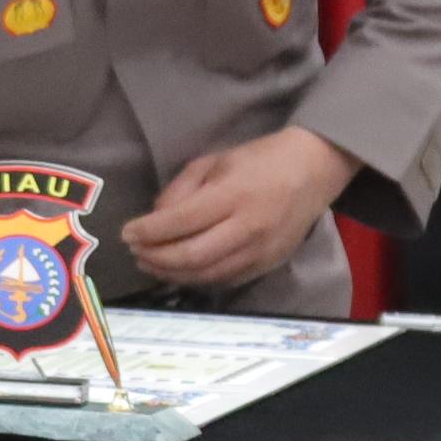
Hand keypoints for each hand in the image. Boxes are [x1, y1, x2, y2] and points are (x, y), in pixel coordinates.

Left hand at [120, 127, 360, 289]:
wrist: (313, 171)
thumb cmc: (260, 160)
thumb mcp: (216, 160)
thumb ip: (182, 189)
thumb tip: (155, 220)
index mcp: (234, 194)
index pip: (182, 221)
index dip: (149, 231)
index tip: (127, 232)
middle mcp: (248, 227)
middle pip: (192, 255)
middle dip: (156, 257)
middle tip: (135, 252)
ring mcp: (260, 251)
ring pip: (207, 274)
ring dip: (172, 273)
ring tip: (151, 263)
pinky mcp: (267, 265)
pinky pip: (224, 280)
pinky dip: (196, 278)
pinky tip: (179, 270)